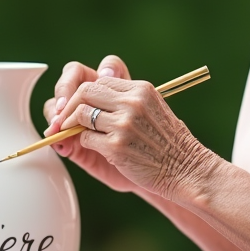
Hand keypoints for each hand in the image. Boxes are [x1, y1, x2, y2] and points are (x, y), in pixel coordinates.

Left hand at [55, 58, 211, 199]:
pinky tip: (96, 150)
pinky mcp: (116, 146)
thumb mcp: (150, 110)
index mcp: (141, 89)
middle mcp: (132, 102)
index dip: (82, 93)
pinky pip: (84, 139)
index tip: (76, 106)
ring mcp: (124, 124)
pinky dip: (83, 144)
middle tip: (64, 120)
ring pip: (81, 115)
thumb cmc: (166, 143)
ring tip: (77, 135)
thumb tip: (81, 104)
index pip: (99, 80)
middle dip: (69, 106)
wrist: (185, 170)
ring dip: (73, 126)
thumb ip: (121, 102)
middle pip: (85, 92)